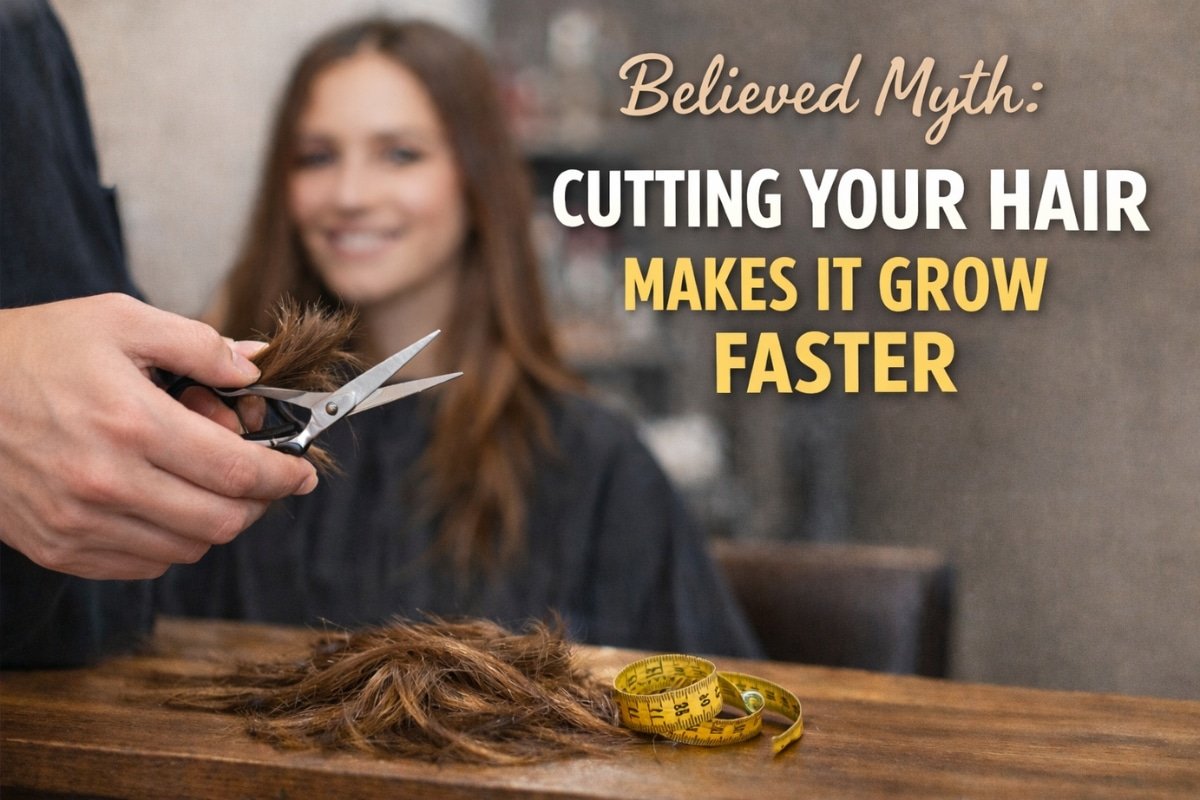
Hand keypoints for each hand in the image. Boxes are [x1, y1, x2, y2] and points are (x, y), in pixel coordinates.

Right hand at [0, 294, 318, 579]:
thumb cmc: (36, 349)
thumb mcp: (120, 320)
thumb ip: (198, 344)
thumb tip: (255, 368)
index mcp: (130, 423)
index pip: (238, 472)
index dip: (285, 475)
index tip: (302, 472)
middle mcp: (106, 482)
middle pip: (222, 521)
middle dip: (257, 501)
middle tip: (258, 475)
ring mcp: (79, 523)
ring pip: (187, 548)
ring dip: (214, 519)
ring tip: (199, 477)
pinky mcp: (58, 548)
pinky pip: (144, 564)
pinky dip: (171, 539)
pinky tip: (162, 499)